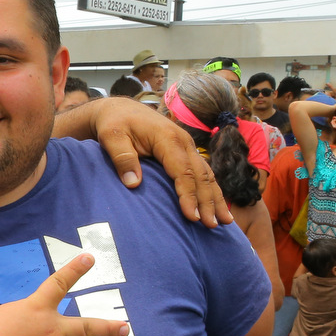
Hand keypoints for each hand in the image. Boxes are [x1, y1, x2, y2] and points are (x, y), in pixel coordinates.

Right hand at [0, 254, 128, 335]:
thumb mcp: (6, 316)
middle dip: (108, 327)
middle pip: (86, 327)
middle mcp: (51, 330)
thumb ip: (29, 318)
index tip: (89, 258)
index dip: (75, 270)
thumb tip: (41, 331)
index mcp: (36, 309)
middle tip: (125, 327)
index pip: (58, 284)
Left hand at [92, 98, 231, 227]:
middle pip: (201, 175)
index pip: (183, 171)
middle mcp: (184, 142)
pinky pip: (202, 172)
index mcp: (168, 138)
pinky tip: (216, 206)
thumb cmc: (114, 124)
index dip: (188, 195)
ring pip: (207, 175)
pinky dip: (211, 190)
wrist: (118, 110)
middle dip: (208, 202)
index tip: (192, 217)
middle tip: (211, 226)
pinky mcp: (185, 152)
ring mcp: (187, 147)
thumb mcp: (111, 137)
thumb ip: (122, 158)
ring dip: (215, 198)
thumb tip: (133, 184)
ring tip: (224, 222)